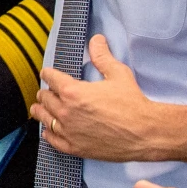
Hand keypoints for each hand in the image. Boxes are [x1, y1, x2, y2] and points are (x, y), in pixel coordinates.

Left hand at [33, 36, 171, 159]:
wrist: (145, 133)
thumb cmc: (133, 104)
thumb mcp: (118, 74)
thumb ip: (103, 56)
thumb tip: (96, 40)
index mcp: (73, 91)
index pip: (50, 78)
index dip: (49, 73)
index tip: (48, 73)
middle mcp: (66, 112)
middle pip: (44, 98)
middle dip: (46, 92)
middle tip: (49, 91)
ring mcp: (68, 131)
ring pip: (43, 118)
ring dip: (42, 110)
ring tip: (41, 108)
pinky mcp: (74, 148)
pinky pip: (52, 139)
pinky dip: (49, 132)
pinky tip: (49, 129)